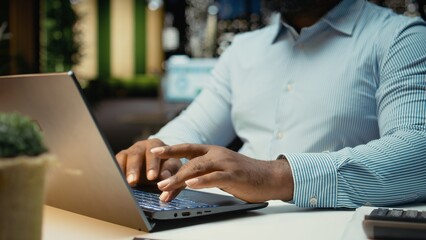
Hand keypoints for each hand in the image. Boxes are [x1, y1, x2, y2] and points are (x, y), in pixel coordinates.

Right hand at [115, 138, 181, 185]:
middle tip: (133, 181)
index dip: (152, 165)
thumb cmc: (167, 165)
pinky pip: (114, 164)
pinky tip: (113, 182)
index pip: (153, 153)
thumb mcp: (172, 166)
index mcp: (156, 145)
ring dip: (121, 171)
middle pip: (136, 155)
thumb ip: (170, 170)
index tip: (152, 177)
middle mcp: (140, 146)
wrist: (157, 164)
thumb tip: (165, 177)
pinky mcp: (120, 160)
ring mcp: (129, 152)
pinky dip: (114, 172)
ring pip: (123, 158)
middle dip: (134, 169)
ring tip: (122, 184)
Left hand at [152, 144, 293, 202]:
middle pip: (189, 162)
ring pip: (198, 169)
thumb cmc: (245, 175)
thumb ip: (206, 171)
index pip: (188, 148)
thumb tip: (187, 179)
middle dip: (172, 173)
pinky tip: (190, 185)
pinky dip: (201, 181)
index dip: (171, 149)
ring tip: (165, 188)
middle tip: (157, 184)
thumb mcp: (222, 169)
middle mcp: (217, 154)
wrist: (270, 176)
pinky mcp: (234, 174)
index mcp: (214, 151)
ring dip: (180, 179)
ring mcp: (226, 163)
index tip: (154, 151)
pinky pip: (214, 177)